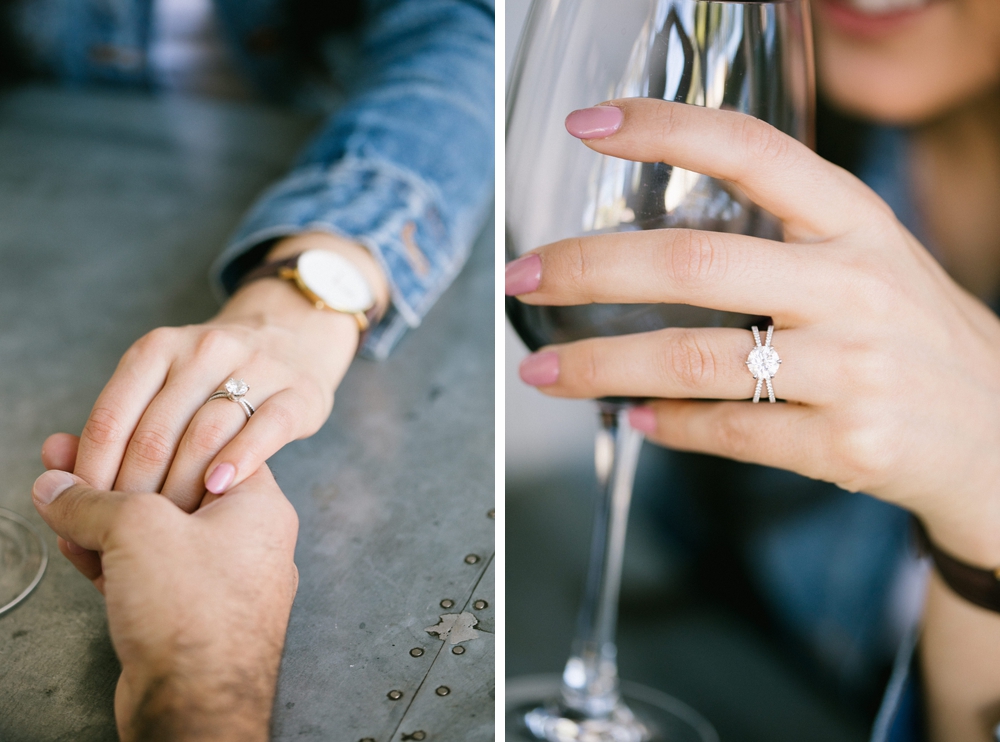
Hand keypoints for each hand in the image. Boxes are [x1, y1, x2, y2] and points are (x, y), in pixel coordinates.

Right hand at [36, 434, 298, 741]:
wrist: (194, 707)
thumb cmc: (192, 613)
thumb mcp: (138, 532)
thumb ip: (92, 500)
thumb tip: (55, 483)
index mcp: (260, 507)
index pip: (212, 449)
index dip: (159, 434)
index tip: (117, 426)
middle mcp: (247, 541)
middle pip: (175, 491)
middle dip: (117, 475)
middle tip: (70, 456)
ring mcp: (218, 580)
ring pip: (154, 534)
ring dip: (103, 515)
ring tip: (56, 490)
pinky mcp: (186, 616)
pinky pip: (145, 572)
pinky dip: (108, 555)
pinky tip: (70, 536)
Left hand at [70, 232, 388, 511]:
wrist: (291, 338)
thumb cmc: (214, 379)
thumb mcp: (160, 382)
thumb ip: (114, 422)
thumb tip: (54, 462)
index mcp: (158, 347)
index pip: (112, 418)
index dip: (92, 472)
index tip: (85, 513)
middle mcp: (204, 349)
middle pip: (155, 433)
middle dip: (135, 492)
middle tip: (126, 534)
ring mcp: (256, 367)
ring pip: (206, 434)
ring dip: (182, 488)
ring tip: (169, 523)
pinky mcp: (298, 392)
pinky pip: (265, 429)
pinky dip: (239, 461)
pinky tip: (219, 490)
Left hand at [508, 98, 999, 567]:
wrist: (996, 433)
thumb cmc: (909, 335)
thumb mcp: (866, 258)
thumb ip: (778, 239)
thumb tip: (645, 252)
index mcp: (855, 222)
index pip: (750, 150)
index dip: (663, 129)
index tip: (587, 126)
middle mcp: (855, 287)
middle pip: (693, 264)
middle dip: (588, 269)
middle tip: (523, 279)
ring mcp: (854, 370)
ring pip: (692, 361)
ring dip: (600, 366)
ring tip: (544, 374)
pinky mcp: (847, 446)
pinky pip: (726, 432)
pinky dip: (665, 426)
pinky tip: (633, 417)